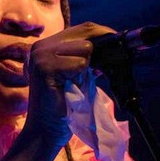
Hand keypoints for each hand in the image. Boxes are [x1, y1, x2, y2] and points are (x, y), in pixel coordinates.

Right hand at [24, 21, 116, 140]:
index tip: (119, 46)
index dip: (104, 35)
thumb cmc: (63, 107)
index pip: (83, 29)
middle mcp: (40, 46)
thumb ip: (86, 58)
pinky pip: (80, 64)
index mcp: (47, 46)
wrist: (45, 131)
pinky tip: (68, 89)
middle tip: (100, 72)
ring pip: (85, 48)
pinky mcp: (44, 68)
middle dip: (100, 51)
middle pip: (86, 33)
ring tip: (73, 85)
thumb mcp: (76, 75)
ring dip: (86, 69)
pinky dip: (80, 78)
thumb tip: (112, 44)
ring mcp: (40, 55)